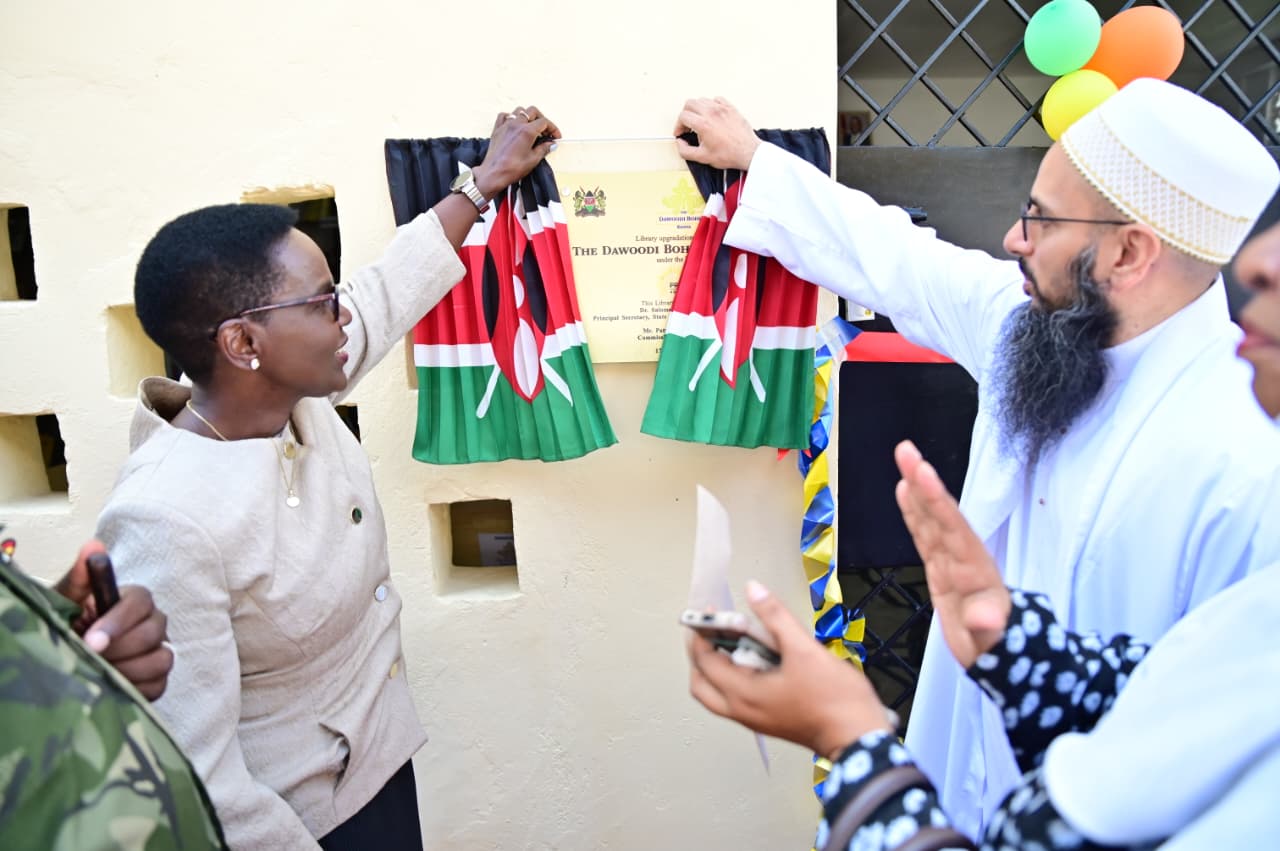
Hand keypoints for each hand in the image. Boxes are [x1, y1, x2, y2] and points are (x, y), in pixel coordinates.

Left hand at [54, 541, 173, 699]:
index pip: (141, 603)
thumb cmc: (67, 624)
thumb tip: (93, 546)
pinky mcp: (157, 677)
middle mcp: (153, 622)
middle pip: (154, 633)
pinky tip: (114, 685)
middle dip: (120, 649)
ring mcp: (158, 650)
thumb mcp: (65, 601)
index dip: (118, 622)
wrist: (66, 654)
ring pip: (162, 660)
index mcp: (134, 600)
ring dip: (130, 670)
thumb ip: (80, 576)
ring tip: (102, 673)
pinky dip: (137, 688)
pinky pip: (160, 684)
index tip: (92, 640)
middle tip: (92, 659)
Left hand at [473, 105, 560, 197]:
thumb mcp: (533, 160)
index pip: (544, 122)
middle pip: (532, 111)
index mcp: (526, 131)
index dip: (553, 128)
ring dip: (527, 116)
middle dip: (542, 119)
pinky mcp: (497, 129)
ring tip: (531, 127)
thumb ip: (544, 149)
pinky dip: (511, 117)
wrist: (494, 173)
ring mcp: (505, 125)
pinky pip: (504, 116)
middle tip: (545, 131)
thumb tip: (550, 144)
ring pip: (519, 111)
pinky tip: (515, 125)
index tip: (555, 136)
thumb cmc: (511, 169)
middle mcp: (516, 125)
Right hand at [673, 97, 760, 170]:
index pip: (683, 116)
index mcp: (703, 124)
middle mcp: (711, 113)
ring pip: (702, 100)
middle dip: (685, 114)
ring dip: (697, 109)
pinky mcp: (730, 108)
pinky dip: (711, 105)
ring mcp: (722, 108)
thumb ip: (685, 151)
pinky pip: (716, 99)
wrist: (748, 152)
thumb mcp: (703, 157)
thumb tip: (680, 143)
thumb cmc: (729, 155)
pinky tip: (712, 115)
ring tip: (700, 120)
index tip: (681, 133)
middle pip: (690, 103)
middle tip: (688, 126)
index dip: (678, 126)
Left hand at [688, 580, 891, 759]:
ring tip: (733, 640)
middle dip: (701, 653)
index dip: (701, 632)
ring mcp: (754, 718)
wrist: (859, 737)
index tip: (709, 612)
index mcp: (743, 694)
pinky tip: (755, 659)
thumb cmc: (835, 699)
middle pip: (701, 682)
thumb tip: (753, 590)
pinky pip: (737, 699)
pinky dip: (734, 677)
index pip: (704, 660)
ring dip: (716, 667)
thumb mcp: (804, 649)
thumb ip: (776, 618)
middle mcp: (742, 710)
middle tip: (712, 628)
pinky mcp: (768, 721)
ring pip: (717, 694)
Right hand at [893, 441, 1009, 668]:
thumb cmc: (998, 647)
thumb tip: (984, 619)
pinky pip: (923, 534)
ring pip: (930, 518)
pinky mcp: (939, 569)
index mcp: (973, 568)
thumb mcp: (993, 641)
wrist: (1001, 657)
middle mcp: (961, 557)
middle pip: (940, 513)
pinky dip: (913, 512)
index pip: (953, 527)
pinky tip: (903, 491)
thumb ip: (988, 626)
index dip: (937, 500)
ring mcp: (950, 561)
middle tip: (905, 450)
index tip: (922, 472)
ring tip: (904, 459)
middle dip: (923, 482)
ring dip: (917, 489)